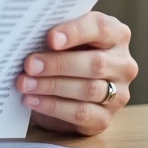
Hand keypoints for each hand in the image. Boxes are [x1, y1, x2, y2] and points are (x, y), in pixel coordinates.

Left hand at [15, 11, 136, 135]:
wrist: (65, 90)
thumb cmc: (64, 54)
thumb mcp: (63, 39)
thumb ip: (55, 33)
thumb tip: (29, 34)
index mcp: (116, 35)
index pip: (101, 28)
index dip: (75, 32)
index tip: (50, 38)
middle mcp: (123, 64)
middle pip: (95, 63)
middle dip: (58, 64)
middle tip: (30, 64)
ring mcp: (118, 94)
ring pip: (88, 89)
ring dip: (51, 86)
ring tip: (25, 83)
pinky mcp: (104, 118)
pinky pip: (81, 113)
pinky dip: (53, 106)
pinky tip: (32, 99)